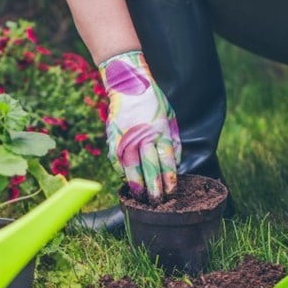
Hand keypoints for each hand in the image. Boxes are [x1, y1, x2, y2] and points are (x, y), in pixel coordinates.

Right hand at [100, 51, 180, 201]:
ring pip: (131, 168)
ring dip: (136, 185)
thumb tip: (175, 163)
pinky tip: (127, 180)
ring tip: (140, 198)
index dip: (169, 179)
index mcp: (161, 131)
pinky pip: (117, 161)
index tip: (171, 192)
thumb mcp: (170, 117)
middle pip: (150, 168)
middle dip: (154, 188)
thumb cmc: (153, 102)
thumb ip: (173, 141)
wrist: (128, 85)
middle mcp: (144, 136)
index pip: (166, 161)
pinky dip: (122, 172)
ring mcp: (126, 138)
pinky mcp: (113, 139)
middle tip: (157, 202)